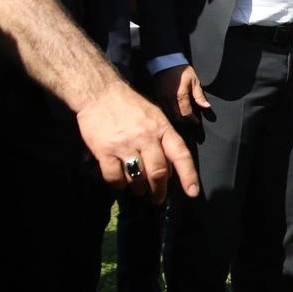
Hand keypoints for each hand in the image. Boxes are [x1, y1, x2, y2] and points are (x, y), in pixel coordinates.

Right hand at [76, 79, 199, 202]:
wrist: (100, 93)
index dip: (189, 176)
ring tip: (139, 190)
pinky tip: (120, 183)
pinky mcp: (105, 150)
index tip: (192, 192)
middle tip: (157, 199)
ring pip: (137, 177)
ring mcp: (125, 145)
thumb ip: (164, 140)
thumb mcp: (156, 117)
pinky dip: (118, 184)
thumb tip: (171, 168)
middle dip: (159, 190)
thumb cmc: (130, 106)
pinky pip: (114, 177)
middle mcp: (146, 138)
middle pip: (158, 172)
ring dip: (139, 188)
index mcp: (162, 129)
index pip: (181, 155)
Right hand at [154, 64, 209, 123]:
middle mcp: (169, 99)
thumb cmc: (181, 70)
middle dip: (185, 121)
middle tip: (192, 121)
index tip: (197, 121)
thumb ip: (199, 96)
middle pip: (177, 117)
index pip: (186, 114)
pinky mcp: (157, 97)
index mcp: (180, 96)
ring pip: (169, 115)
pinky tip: (176, 112)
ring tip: (185, 118)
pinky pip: (164, 109)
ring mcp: (161, 99)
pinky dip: (170, 113)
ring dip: (177, 118)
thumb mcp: (194, 81)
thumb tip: (206, 107)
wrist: (165, 62)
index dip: (192, 120)